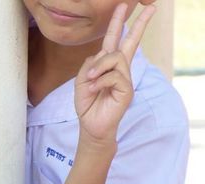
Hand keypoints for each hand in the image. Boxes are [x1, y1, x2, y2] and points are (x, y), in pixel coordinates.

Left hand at [75, 3, 154, 146]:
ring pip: (115, 58)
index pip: (116, 40)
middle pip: (130, 41)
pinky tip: (94, 89)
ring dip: (99, 68)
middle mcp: (120, 68)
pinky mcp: (127, 89)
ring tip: (90, 81)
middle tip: (148, 6)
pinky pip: (114, 76)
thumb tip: (102, 55)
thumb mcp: (82, 81)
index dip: (119, 23)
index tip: (123, 6)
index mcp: (109, 64)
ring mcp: (126, 78)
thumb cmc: (88, 103)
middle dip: (138, 23)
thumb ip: (90, 65)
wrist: (90, 125)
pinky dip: (100, 81)